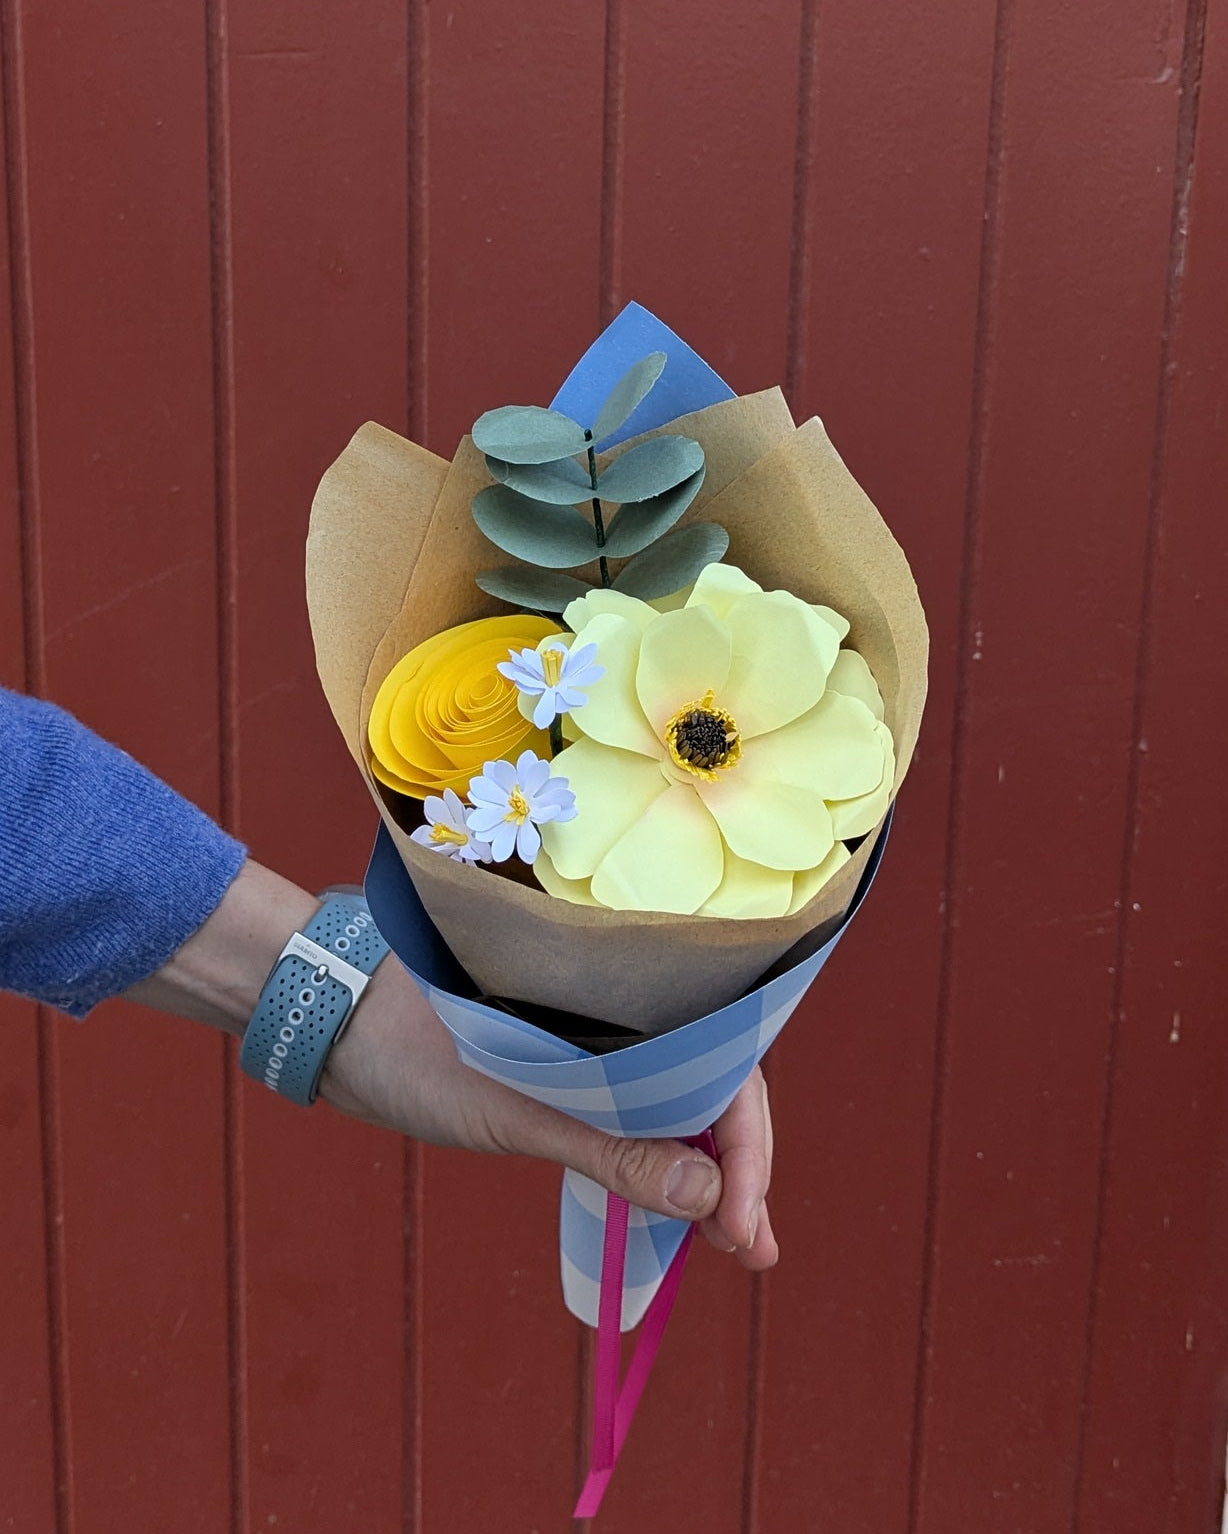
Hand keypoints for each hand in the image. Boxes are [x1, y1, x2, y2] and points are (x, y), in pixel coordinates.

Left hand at [322, 956, 777, 1269]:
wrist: (340, 1022)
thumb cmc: (415, 1055)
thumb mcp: (517, 1113)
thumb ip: (612, 1151)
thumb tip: (709, 1199)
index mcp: (623, 995)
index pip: (724, 1072)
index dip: (746, 1155)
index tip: (743, 1230)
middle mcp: (624, 1012)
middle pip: (716, 1088)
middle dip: (740, 1172)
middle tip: (753, 1252)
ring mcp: (600, 1042)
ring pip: (682, 1102)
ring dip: (710, 1170)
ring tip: (733, 1243)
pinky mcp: (573, 1070)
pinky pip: (640, 1109)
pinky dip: (664, 1157)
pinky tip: (680, 1201)